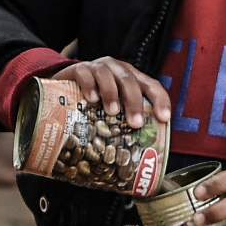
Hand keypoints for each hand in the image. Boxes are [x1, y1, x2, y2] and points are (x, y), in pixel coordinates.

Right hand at [46, 56, 171, 125]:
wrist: (62, 86)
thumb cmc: (92, 102)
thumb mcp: (111, 110)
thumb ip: (123, 122)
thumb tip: (138, 157)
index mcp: (131, 78)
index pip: (151, 85)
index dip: (160, 99)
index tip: (163, 118)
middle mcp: (116, 70)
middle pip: (129, 80)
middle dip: (134, 101)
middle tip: (134, 123)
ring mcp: (96, 67)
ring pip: (107, 74)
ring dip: (111, 93)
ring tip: (112, 112)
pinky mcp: (77, 68)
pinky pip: (84, 73)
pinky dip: (89, 85)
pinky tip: (91, 99)